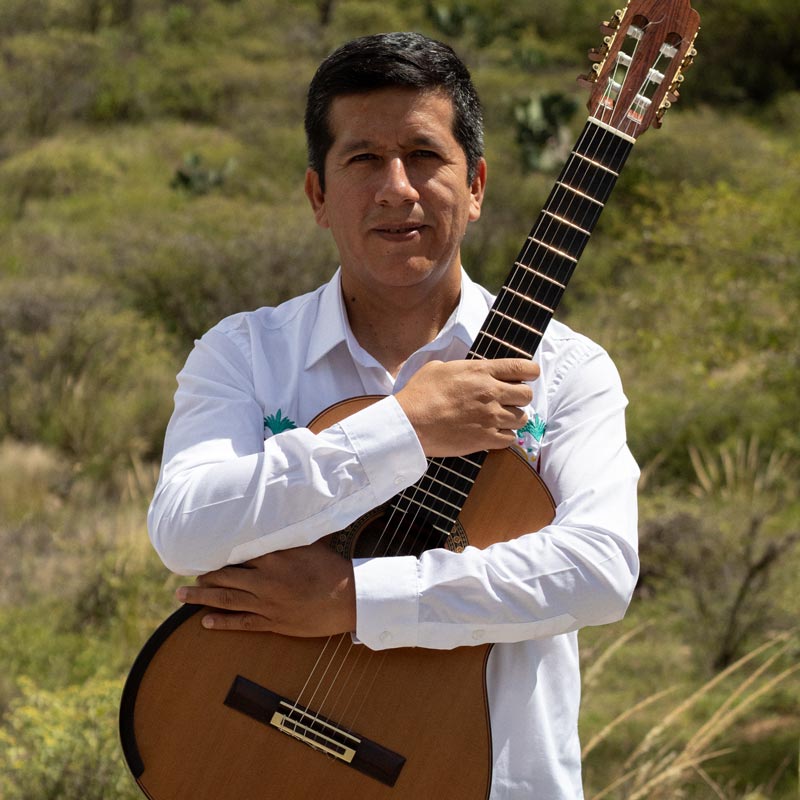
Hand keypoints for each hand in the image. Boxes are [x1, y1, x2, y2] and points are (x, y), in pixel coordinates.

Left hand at [175, 539, 356, 636]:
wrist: (348, 599)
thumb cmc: (333, 568)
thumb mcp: (311, 543)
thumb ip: (293, 531)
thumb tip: (286, 512)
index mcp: (274, 557)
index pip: (237, 554)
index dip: (218, 555)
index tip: (204, 552)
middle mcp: (265, 579)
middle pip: (225, 576)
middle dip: (204, 577)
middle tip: (188, 577)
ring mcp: (267, 603)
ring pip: (227, 599)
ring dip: (202, 597)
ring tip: (182, 596)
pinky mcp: (273, 622)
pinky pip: (241, 622)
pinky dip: (222, 622)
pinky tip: (204, 621)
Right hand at [395, 358, 538, 456]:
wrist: (410, 424)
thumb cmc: (419, 394)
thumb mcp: (438, 367)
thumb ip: (461, 367)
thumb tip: (466, 370)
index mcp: (481, 371)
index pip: (522, 368)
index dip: (530, 371)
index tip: (529, 375)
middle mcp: (491, 393)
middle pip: (527, 395)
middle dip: (520, 397)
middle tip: (508, 400)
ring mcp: (490, 418)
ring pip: (522, 418)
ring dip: (512, 418)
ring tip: (497, 418)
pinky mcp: (486, 439)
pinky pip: (510, 439)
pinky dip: (504, 436)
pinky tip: (491, 433)